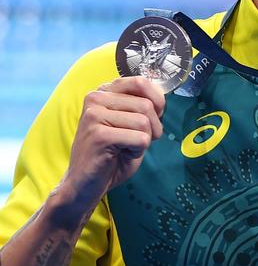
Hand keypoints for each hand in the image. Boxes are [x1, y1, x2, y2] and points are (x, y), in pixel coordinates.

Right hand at [53, 77, 165, 223]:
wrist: (86, 184)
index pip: (141, 82)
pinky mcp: (98, 134)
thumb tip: (162, 92)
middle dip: (153, 128)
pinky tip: (119, 155)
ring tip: (124, 148)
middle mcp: (95, 98)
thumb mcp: (131, 123)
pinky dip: (137, 151)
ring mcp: (94, 115)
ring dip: (144, 140)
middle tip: (135, 141)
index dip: (157, 102)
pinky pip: (140, 139)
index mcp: (103, 91)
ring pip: (145, 122)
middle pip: (147, 105)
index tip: (149, 119)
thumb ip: (143, 105)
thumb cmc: (113, 154)